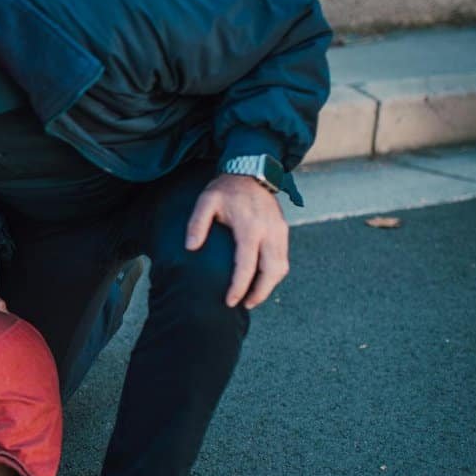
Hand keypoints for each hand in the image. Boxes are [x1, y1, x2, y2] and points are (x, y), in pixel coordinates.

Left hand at [185, 174, 289, 308]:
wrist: (251, 171)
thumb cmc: (225, 189)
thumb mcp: (206, 201)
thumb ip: (197, 224)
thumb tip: (191, 247)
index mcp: (250, 226)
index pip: (246, 265)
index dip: (239, 286)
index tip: (230, 301)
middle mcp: (269, 230)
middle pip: (271, 271)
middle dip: (260, 292)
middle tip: (245, 305)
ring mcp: (280, 230)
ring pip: (281, 267)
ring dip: (269, 285)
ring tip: (253, 297)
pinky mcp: (284, 230)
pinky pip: (283, 258)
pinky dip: (274, 273)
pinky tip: (261, 280)